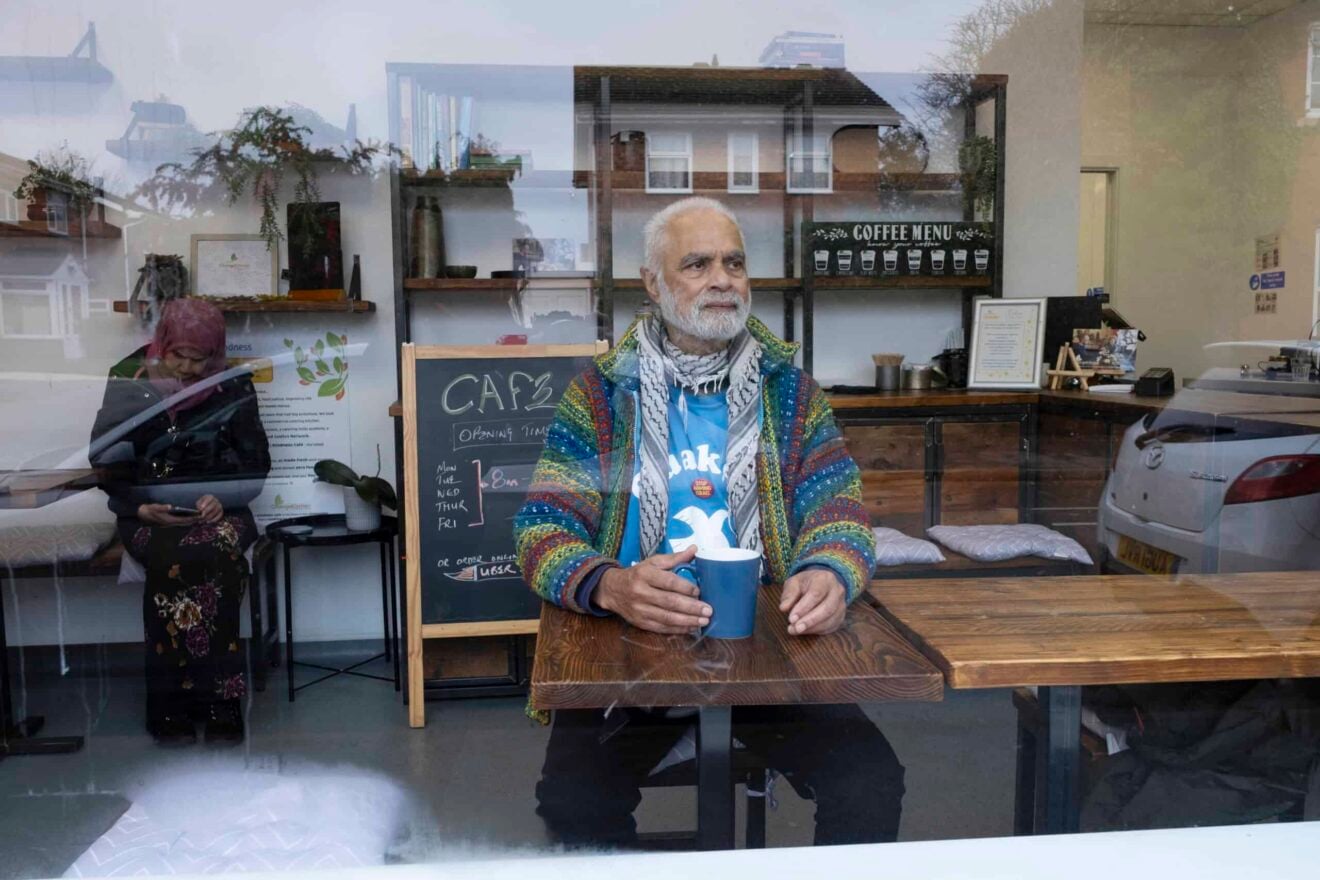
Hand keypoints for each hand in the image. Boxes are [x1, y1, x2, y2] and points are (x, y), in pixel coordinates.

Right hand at [137, 503, 197, 526]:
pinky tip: (191, 516)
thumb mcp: (155, 508)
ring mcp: (171, 523)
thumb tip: (170, 507)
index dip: (192, 519)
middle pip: (186, 522)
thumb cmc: (150, 510)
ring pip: (184, 523)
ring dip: (192, 520)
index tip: (200, 516)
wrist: (143, 515)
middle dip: (195, 520)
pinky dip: (187, 520)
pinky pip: (181, 521)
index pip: (184, 520)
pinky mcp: (170, 521)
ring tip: (200, 517)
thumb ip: (162, 507)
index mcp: (170, 520)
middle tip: (204, 517)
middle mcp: (172, 523)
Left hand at [195, 494, 222, 523]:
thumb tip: (201, 509)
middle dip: (207, 511)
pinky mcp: (221, 512)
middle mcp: (216, 501)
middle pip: (213, 505)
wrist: (207, 507)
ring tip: (204, 520)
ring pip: (216, 511)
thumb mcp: (199, 503)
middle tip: (202, 516)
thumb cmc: (202, 505)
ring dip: (209, 516)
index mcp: (210, 497)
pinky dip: (214, 520)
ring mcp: (220, 506)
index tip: (201, 508)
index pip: (209, 499)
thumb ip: (199, 505)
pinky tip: (208, 522)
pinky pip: (219, 516)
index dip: (205, 503)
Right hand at [595, 546, 710, 633]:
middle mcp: (641, 592)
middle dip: (691, 607)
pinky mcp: (640, 623)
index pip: (668, 582)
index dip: (685, 587)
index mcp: (644, 574)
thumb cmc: (638, 574)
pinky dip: (678, 629)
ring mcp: (640, 610)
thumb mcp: (653, 562)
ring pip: (667, 618)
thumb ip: (674, 558)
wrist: (613, 590)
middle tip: (708, 610)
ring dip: (688, 621)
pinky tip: (691, 627)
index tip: (699, 591)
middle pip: (670, 602)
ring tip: (704, 620)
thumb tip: (695, 549)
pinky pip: (662, 628)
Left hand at [779, 569, 846, 635]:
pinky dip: (817, 631)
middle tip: (795, 628)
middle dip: (809, 620)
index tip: (791, 618)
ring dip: (812, 628)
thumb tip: (783, 608)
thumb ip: (789, 594)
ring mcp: (841, 605)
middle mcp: (837, 591)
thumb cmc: (806, 583)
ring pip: (830, 620)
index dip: (803, 608)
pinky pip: (831, 626)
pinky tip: (805, 631)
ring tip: (796, 630)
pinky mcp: (841, 616)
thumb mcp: (794, 583)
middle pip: (827, 608)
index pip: (816, 594)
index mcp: (825, 579)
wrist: (821, 583)